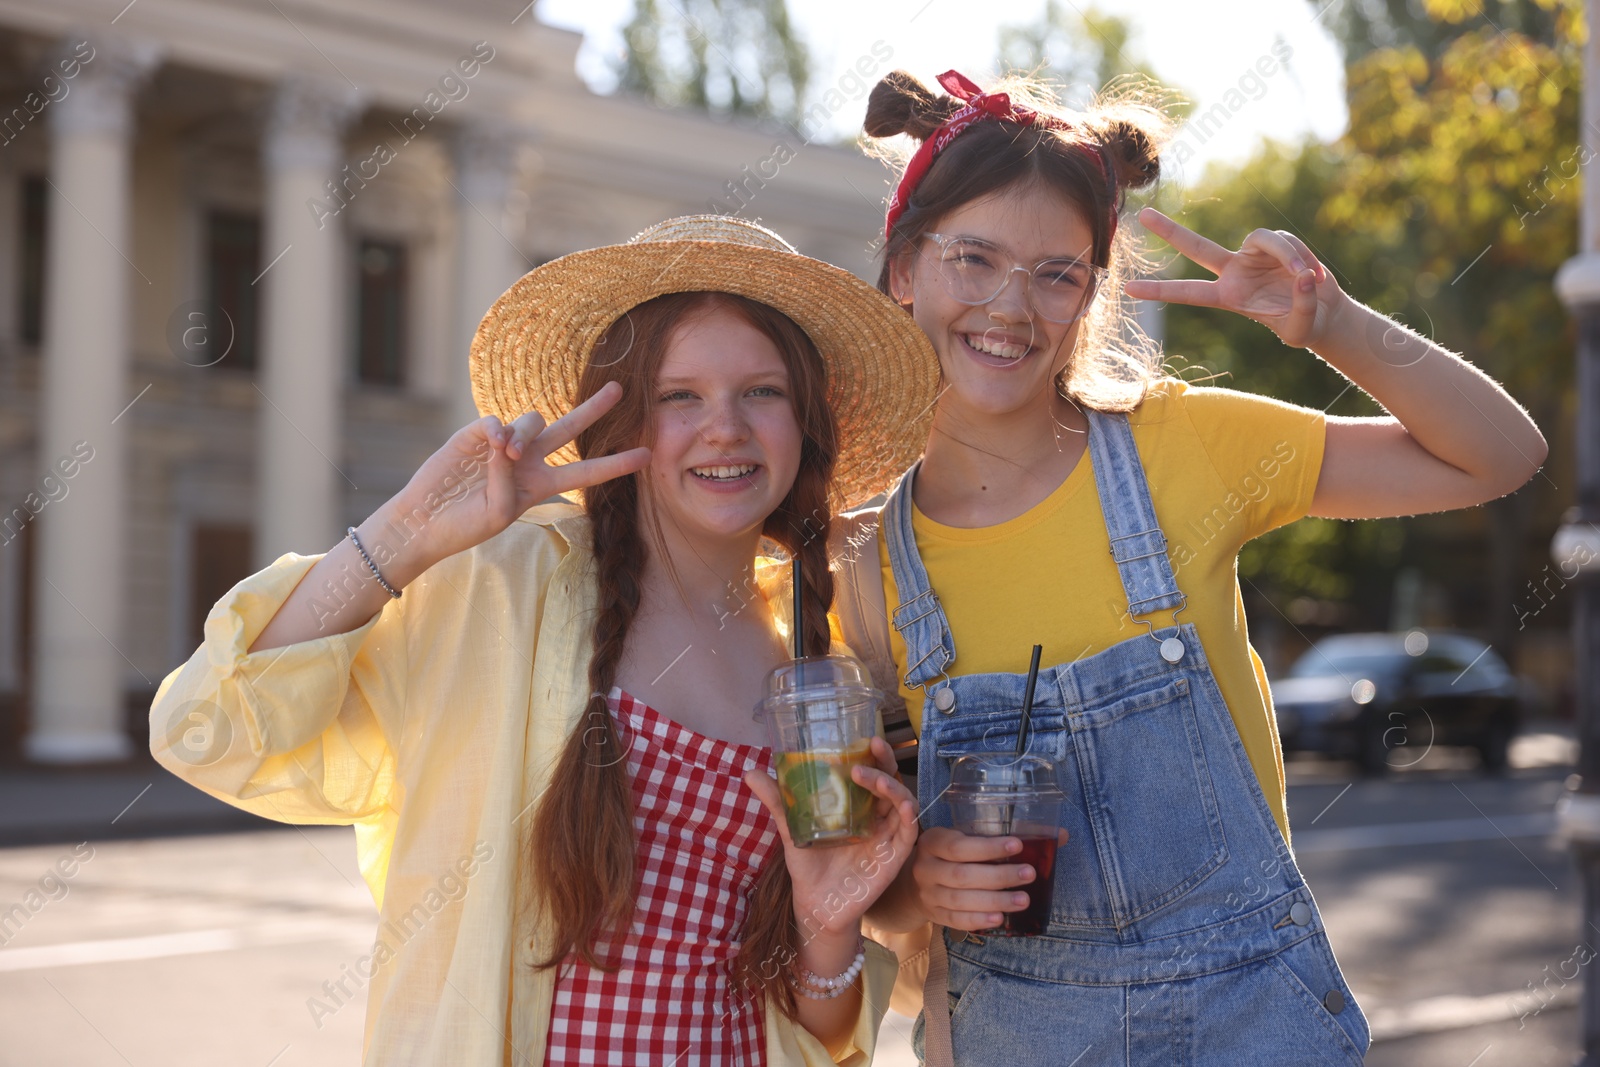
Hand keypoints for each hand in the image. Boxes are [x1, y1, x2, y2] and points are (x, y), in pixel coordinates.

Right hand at [373, 382, 649, 574]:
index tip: (647, 455)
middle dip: (593, 409)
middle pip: (570, 428)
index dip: (616, 464)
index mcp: (542, 485)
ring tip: (507, 452)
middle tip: (619, 389)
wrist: (427, 521)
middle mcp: (529, 460)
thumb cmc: (466, 525)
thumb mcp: (499, 512)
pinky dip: (498, 429)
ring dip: (525, 434)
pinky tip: (492, 441)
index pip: (586, 472)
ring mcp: (504, 444)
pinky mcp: (476, 434)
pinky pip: (497, 421)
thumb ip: (509, 481)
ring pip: (532, 420)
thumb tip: (506, 443)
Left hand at [744, 737, 919, 940]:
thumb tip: (750, 772)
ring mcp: (887, 836)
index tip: (866, 737)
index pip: (872, 772)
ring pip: (902, 803)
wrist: (814, 905)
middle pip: (891, 781)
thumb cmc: (808, 865)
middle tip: (872, 746)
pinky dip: (908, 817)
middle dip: (885, 761)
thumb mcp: (791, 829)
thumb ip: (778, 801)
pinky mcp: (893, 858)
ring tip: (873, 778)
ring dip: (893, 786)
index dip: (874, 754)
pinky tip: (902, 807)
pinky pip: (908, 833)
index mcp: (857, 806)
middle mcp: (877, 817)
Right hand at [908, 825, 1068, 930]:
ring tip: (1024, 900)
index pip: (959, 846)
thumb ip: (1004, 835)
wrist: (914, 882)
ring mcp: (928, 894)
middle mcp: (926, 867)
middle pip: (963, 875)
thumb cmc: (951, 854)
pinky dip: (979, 920)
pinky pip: (956, 920)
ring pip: (961, 900)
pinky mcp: (934, 915)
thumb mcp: (966, 836)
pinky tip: (1001, 918)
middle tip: (1029, 875)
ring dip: (995, 900)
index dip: (989, 847)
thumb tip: (1059, 835)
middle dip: (999, 876)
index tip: (1018, 846)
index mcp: (933, 841)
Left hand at [1124, 207, 1348, 348]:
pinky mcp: (1275, 243)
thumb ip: (1302, 305)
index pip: (1188, 293)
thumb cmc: (1305, 324)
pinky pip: (1287, 241)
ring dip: (1290, 255)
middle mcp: (1233, 271)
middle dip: (1170, 231)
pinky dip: (1303, 256)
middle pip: (1197, 247)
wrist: (1323, 310)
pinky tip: (1314, 274)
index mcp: (1228, 296)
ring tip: (1308, 277)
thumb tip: (1302, 275)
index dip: (1160, 291)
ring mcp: (1252, 254)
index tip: (1128, 289)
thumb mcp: (1302, 328)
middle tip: (1143, 215)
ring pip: (1265, 238)